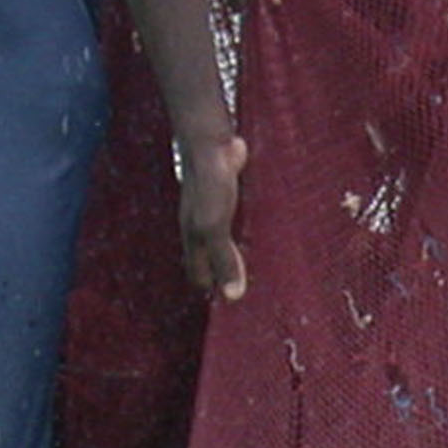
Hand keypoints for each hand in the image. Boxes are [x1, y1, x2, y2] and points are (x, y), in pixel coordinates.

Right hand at [174, 129, 249, 300]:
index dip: (211, 289)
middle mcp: (198, 226)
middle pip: (207, 260)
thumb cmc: (210, 184)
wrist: (211, 141)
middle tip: (243, 291)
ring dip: (232, 255)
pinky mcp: (225, 195)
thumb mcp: (215, 226)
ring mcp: (211, 209)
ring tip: (251, 268)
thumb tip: (231, 296)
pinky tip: (256, 233)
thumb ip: (223, 259)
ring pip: (220, 241)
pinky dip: (242, 233)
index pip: (197, 275)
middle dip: (221, 276)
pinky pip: (233, 221)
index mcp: (192, 238)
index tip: (231, 306)